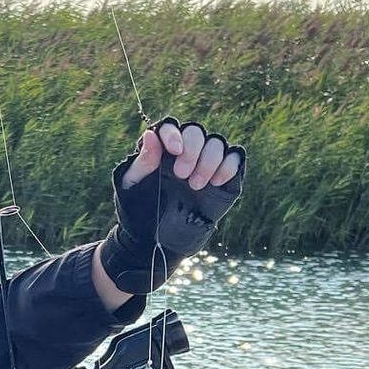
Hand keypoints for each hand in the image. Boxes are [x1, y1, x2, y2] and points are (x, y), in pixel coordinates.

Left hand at [97, 117, 244, 293]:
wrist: (158, 241)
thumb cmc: (140, 212)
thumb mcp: (133, 188)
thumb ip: (143, 163)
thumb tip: (150, 134)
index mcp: (160, 149)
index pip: (170, 127)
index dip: (174, 134)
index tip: (174, 151)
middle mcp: (185, 151)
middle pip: (196, 132)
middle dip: (192, 150)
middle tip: (181, 176)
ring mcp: (206, 163)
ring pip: (217, 142)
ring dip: (210, 160)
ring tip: (196, 186)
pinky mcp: (224, 177)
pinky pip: (234, 158)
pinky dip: (229, 165)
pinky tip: (216, 182)